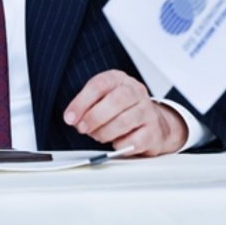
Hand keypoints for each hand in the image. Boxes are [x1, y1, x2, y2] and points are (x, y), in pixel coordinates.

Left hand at [63, 70, 185, 156]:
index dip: (81, 102)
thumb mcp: (104, 100)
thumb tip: (73, 119)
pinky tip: (117, 142)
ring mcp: (147, 112)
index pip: (99, 85)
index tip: (70, 117)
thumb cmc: (123, 110)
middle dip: (94, 117)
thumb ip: (87, 106)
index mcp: (119, 80)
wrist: (154, 123)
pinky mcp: (153, 132)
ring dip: (105, 133)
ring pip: (124, 121)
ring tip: (98, 136)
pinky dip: (120, 145)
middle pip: (116, 100)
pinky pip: (134, 141)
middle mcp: (136, 92)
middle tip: (83, 128)